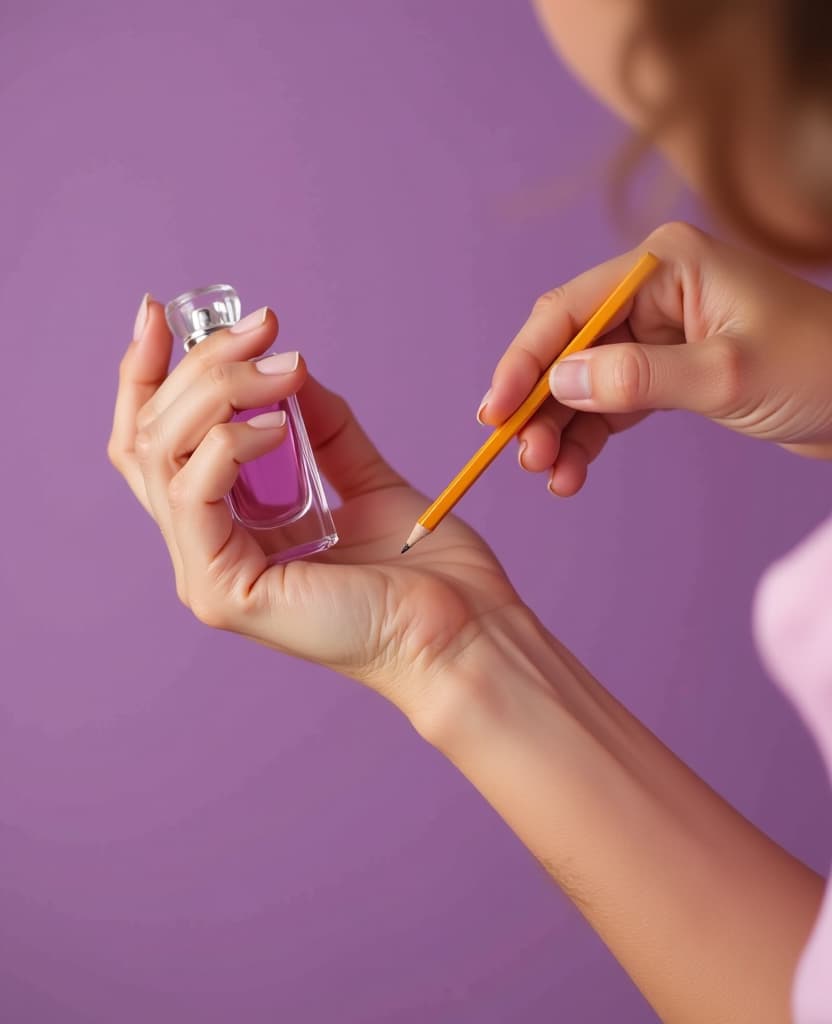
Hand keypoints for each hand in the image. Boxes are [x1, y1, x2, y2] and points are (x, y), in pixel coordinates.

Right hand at [107, 297, 525, 728]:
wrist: (463, 628)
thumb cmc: (421, 568)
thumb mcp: (362, 475)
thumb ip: (319, 425)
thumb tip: (287, 366)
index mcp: (227, 526)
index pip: (156, 441)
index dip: (149, 374)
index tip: (164, 312)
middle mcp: (204, 548)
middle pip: (150, 436)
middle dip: (198, 365)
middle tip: (262, 327)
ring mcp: (205, 572)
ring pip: (161, 456)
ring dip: (217, 390)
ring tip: (283, 367)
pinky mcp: (222, 590)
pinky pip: (194, 494)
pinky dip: (228, 443)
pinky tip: (276, 428)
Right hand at [480, 221, 831, 495]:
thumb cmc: (819, 367)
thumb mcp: (726, 374)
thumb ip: (639, 377)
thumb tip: (558, 385)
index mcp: (664, 265)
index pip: (569, 308)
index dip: (524, 361)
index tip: (496, 413)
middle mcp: (652, 292)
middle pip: (567, 347)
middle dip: (539, 405)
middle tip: (525, 457)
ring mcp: (657, 332)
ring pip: (582, 381)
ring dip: (559, 428)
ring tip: (550, 475)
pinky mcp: (665, 370)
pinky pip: (610, 403)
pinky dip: (588, 437)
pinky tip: (573, 472)